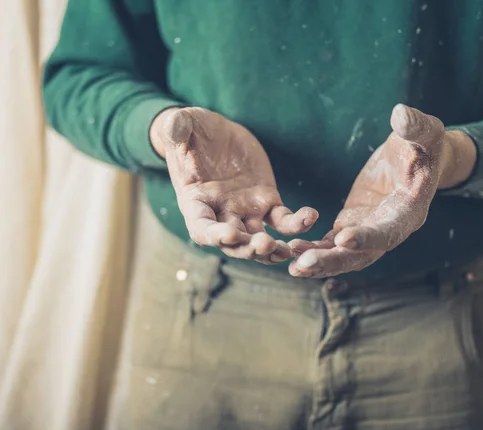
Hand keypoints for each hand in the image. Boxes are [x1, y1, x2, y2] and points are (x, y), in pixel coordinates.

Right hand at [150, 107, 318, 263]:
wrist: (213, 133)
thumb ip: (177, 128)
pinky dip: (295, 223)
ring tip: (286, 251)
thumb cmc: (191, 131)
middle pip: (233, 242)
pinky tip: (310, 217)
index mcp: (196, 202)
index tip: (231, 235)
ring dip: (271, 249)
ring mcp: (245, 210)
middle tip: (265, 246)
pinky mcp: (266, 201)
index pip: (202, 228)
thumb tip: (172, 124)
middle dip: (248, 248)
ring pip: (258, 238)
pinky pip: (281, 219)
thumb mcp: (183, 126)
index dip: (215, 236)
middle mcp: (220, 213)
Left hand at [288, 104, 476, 277]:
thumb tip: (401, 113)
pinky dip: (313, 249)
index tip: (342, 238)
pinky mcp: (352, 225)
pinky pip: (331, 244)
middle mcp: (390, 229)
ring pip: (343, 255)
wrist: (415, 157)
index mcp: (409, 211)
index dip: (367, 237)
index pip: (388, 232)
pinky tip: (290, 250)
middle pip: (361, 255)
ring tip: (291, 264)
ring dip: (318, 261)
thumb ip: (415, 127)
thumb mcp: (425, 132)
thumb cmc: (423, 144)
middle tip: (302, 264)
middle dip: (332, 261)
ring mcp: (369, 230)